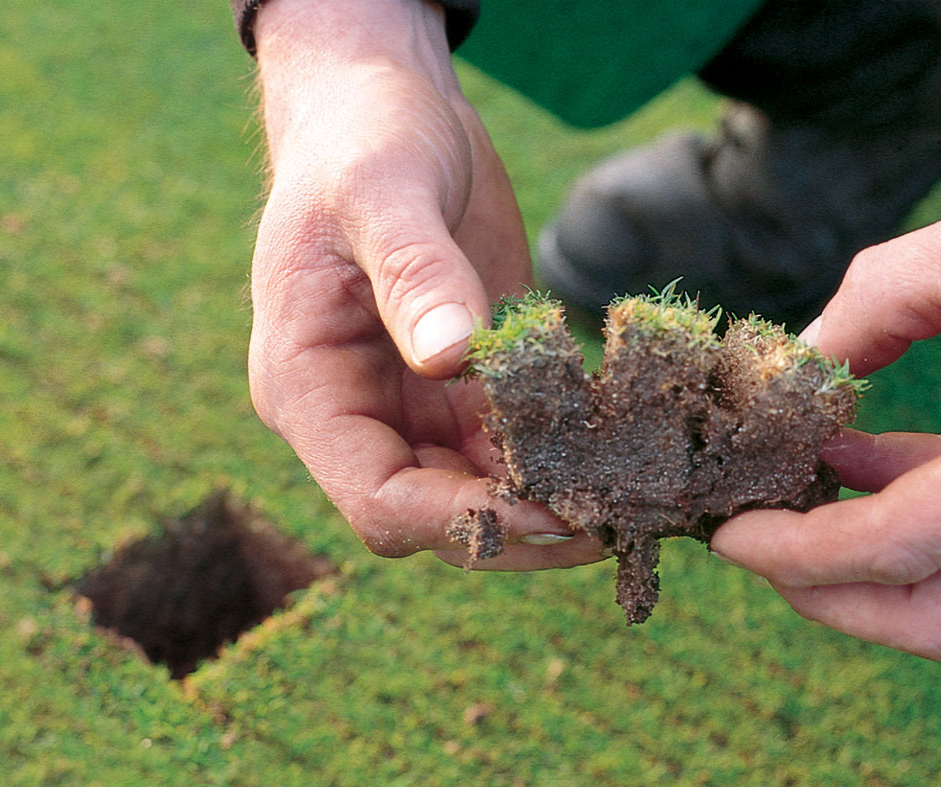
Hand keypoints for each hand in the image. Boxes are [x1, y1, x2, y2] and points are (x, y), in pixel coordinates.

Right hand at [246, 0, 601, 568]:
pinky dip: (562, 461)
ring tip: (632, 497)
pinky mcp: (463, 390)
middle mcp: (356, 416)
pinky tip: (621, 455)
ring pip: (482, 498)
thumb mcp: (382, 189)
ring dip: (551, 504)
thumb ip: (412, 273)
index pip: (378, 499)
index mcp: (308, 386)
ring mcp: (411, 409)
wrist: (386, 106)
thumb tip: (449, 357)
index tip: (549, 508)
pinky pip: (513, 450)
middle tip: (614, 518)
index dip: (463, 521)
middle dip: (520, 527)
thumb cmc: (363, 138)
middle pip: (436, 519)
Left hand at [711, 54, 940, 655]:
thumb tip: (791, 369)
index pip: (895, 552)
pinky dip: (932, 524)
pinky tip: (865, 463)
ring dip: (878, 561)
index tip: (725, 531)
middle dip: (828, 596)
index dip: (794, 554)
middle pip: (935, 617)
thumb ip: (870, 311)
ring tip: (796, 490)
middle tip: (754, 538)